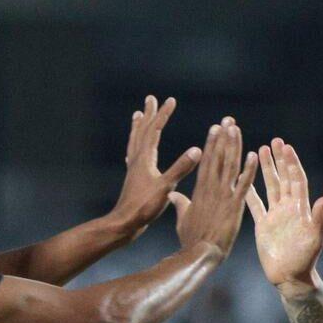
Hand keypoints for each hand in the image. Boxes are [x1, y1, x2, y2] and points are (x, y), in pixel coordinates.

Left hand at [108, 96, 201, 234]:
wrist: (125, 223)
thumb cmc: (144, 207)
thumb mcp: (165, 187)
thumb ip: (180, 168)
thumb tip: (197, 150)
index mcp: (145, 159)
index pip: (154, 130)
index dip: (163, 115)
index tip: (171, 100)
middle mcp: (137, 159)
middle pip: (142, 131)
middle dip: (149, 114)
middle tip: (151, 99)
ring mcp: (134, 168)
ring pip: (135, 141)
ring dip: (139, 126)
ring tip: (138, 115)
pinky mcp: (133, 178)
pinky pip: (134, 154)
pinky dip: (136, 145)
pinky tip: (136, 149)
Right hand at [176, 117, 257, 256]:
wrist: (200, 254)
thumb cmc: (190, 239)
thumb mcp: (182, 218)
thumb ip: (180, 203)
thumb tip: (172, 194)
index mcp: (200, 190)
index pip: (207, 161)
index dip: (212, 143)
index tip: (216, 128)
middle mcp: (212, 188)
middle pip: (218, 157)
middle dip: (224, 138)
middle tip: (229, 120)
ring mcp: (223, 196)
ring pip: (230, 165)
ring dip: (235, 146)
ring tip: (237, 129)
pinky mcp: (234, 206)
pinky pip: (244, 185)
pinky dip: (249, 169)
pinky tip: (254, 155)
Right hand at [246, 139, 322, 290]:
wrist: (291, 278)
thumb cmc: (306, 260)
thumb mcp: (315, 239)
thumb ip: (318, 219)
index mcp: (301, 208)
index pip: (297, 180)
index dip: (292, 163)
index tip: (287, 147)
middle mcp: (288, 208)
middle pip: (283, 178)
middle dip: (279, 160)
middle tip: (274, 141)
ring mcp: (275, 215)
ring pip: (270, 186)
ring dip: (265, 169)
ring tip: (260, 150)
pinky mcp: (263, 225)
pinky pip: (255, 205)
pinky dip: (249, 192)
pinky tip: (242, 178)